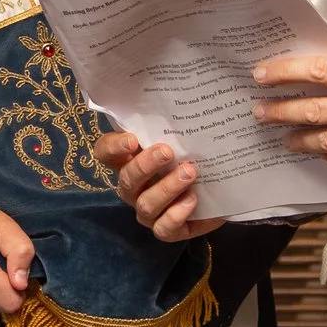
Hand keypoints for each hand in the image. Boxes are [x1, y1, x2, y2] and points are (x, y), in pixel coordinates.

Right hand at [96, 129, 224, 242]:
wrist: (222, 189)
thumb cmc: (195, 156)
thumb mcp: (183, 137)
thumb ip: (172, 124)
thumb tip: (178, 95)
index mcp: (131, 161)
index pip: (105, 152)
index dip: (112, 148)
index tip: (132, 139)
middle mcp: (134, 188)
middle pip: (127, 180)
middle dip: (145, 166)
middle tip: (167, 152)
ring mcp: (149, 211)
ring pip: (146, 205)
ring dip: (166, 188)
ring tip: (189, 173)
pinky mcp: (169, 230)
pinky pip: (163, 229)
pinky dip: (176, 215)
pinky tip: (192, 200)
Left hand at [250, 55, 326, 180]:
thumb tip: (312, 79)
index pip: (319, 71)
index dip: (285, 72)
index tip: (261, 74)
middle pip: (313, 111)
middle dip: (279, 111)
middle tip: (259, 112)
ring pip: (324, 141)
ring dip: (298, 139)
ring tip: (283, 137)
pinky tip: (317, 150)